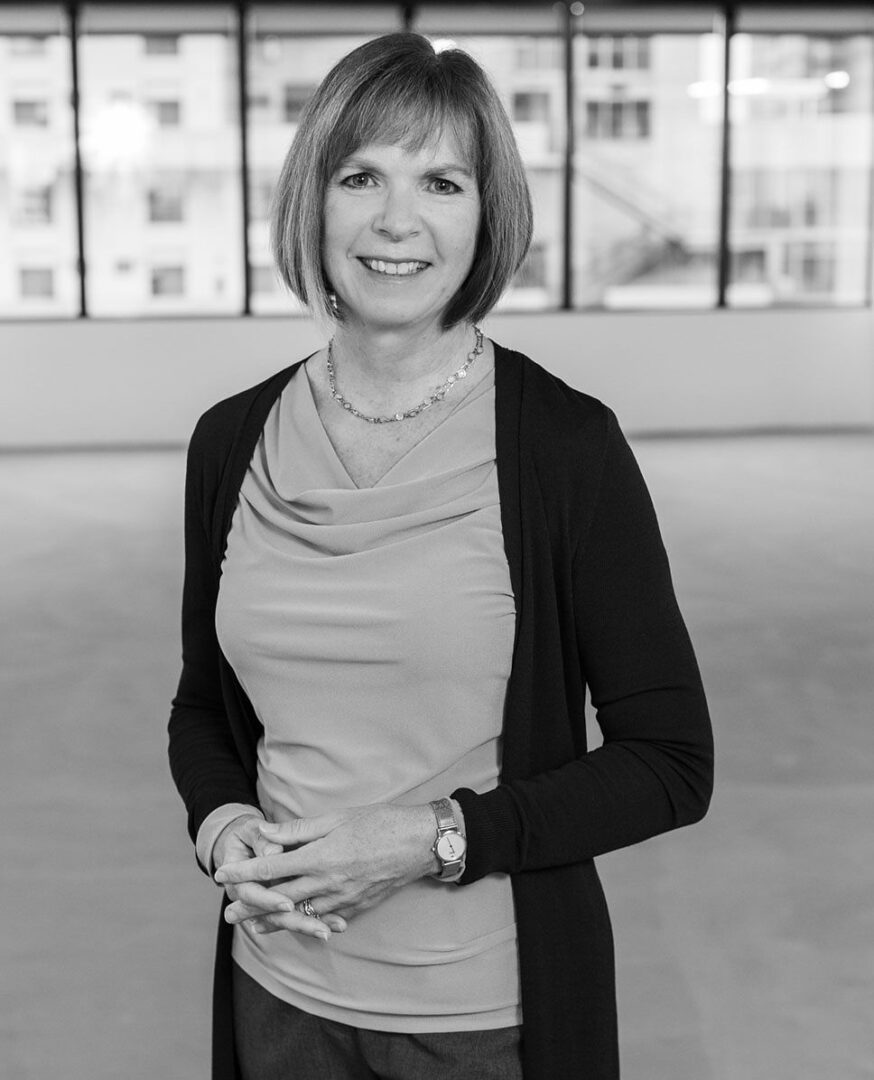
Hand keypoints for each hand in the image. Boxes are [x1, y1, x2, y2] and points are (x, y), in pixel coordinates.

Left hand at [215, 803, 435, 933]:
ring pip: (300, 915)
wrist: (419, 843)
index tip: (222, 874)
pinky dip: (306, 923)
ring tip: (253, 926)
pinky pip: (325, 920)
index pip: (272, 867)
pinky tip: (296, 925)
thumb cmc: (379, 822)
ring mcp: (343, 899)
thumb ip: (299, 829)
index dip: (244, 871)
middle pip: (280, 899)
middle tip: (228, 913)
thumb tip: (265, 831)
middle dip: (251, 905)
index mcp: (321, 857)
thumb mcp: (337, 818)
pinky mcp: (356, 907)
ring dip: (274, 921)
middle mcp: (328, 883)